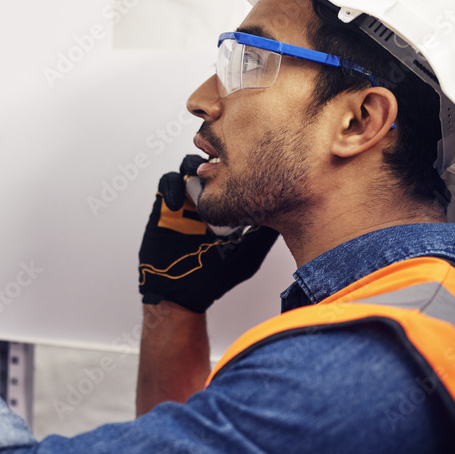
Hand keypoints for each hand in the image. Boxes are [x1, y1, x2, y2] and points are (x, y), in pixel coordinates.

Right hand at [138, 155, 277, 312]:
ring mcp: (186, 199)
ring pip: (189, 166)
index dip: (241, 165)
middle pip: (213, 162)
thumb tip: (289, 212)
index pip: (235, 172)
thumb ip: (263, 230)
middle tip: (223, 169)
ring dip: (196, 169)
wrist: (183, 292)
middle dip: (218, 161)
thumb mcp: (249, 251)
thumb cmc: (215, 276)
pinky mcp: (165, 205)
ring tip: (202, 184)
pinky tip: (180, 203)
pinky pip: (168, 183)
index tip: (250, 168)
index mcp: (228, 204)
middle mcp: (207, 197)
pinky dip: (173, 187)